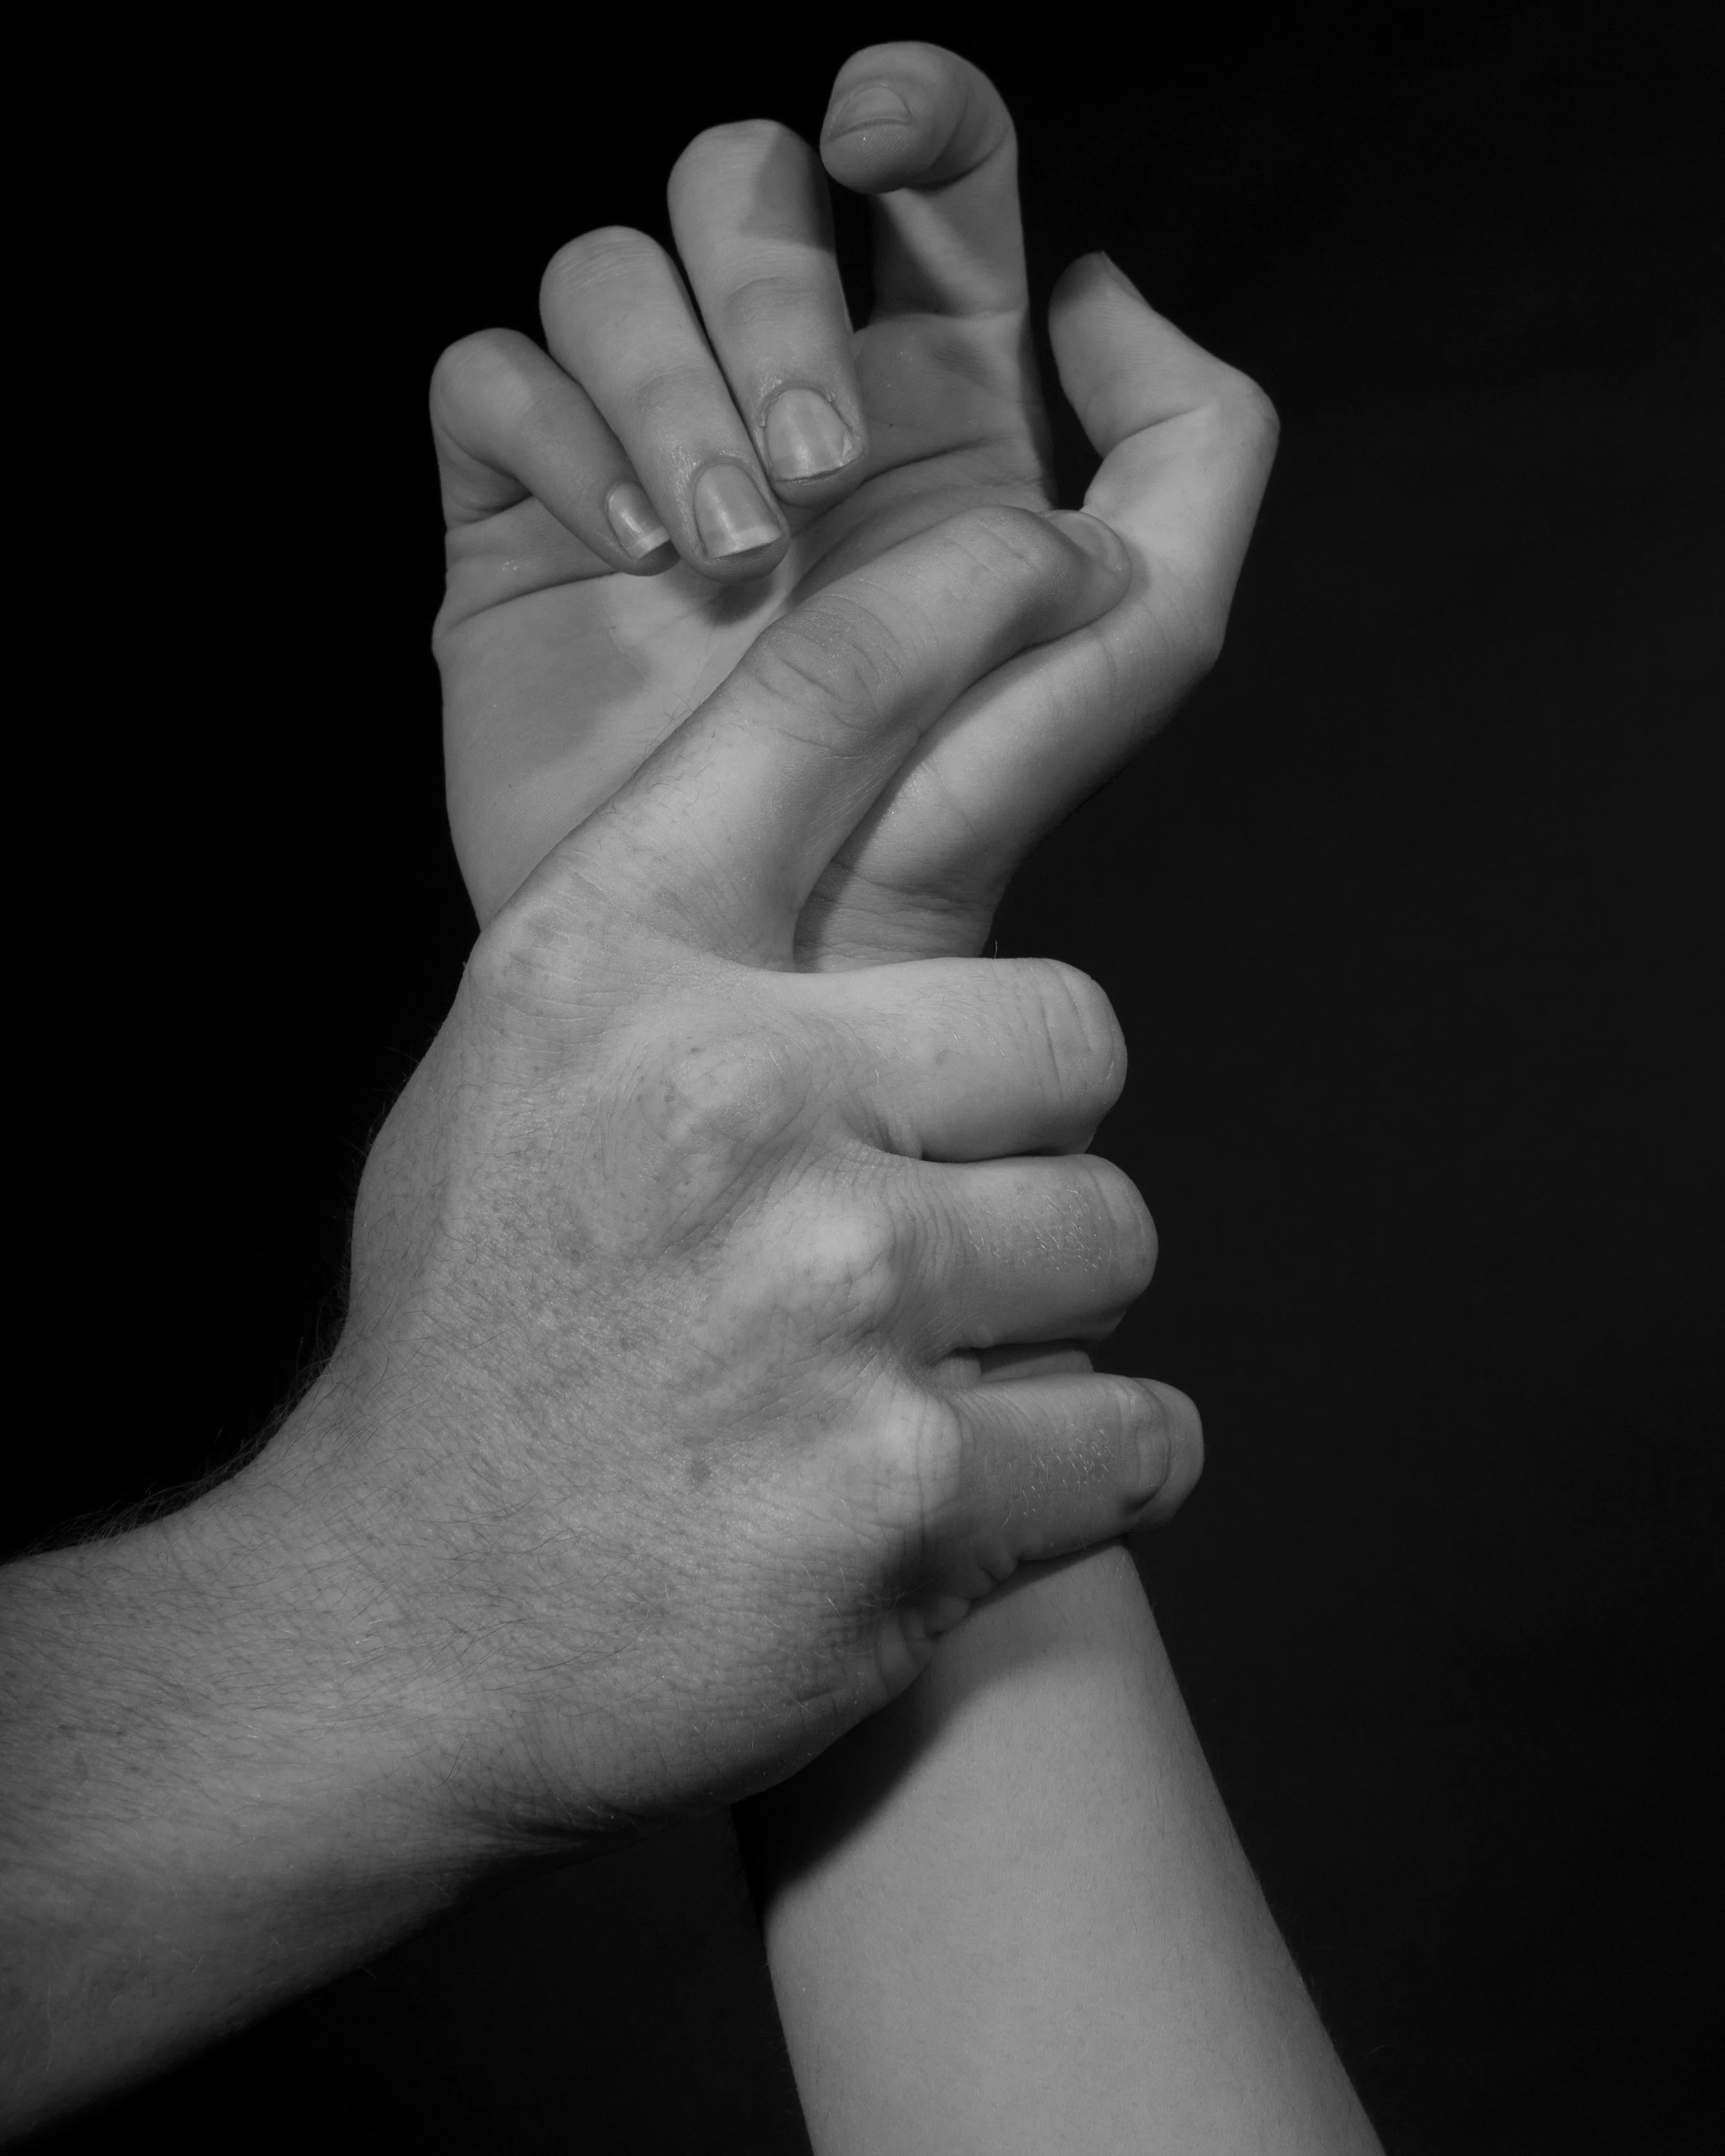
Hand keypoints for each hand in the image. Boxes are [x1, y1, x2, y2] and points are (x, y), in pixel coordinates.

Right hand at [273, 504, 1200, 1851]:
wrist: (401, 1620)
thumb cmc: (485, 1327)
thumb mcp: (528, 1071)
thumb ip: (689, 943)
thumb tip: (877, 825)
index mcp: (615, 970)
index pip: (826, 706)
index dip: (973, 591)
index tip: (1070, 544)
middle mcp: (732, 1102)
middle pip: (1075, 1027)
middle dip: (1021, 1131)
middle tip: (905, 1228)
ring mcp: (835, 1301)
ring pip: (1114, 1231)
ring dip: (1036, 1311)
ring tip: (888, 1374)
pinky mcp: (922, 1495)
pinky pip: (1146, 1429)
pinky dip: (1081, 1474)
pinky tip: (946, 1492)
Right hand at [432, 41, 1276, 959]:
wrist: (759, 973)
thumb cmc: (950, 822)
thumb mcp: (1135, 643)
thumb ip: (1193, 451)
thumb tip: (1095, 283)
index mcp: (925, 399)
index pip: (924, 170)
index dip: (906, 101)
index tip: (876, 143)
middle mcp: (776, 399)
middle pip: (739, 184)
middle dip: (767, 295)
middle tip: (807, 487)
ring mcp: (640, 450)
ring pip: (602, 264)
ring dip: (664, 388)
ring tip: (717, 559)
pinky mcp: (519, 518)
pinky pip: (487, 370)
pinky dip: (551, 432)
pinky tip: (620, 552)